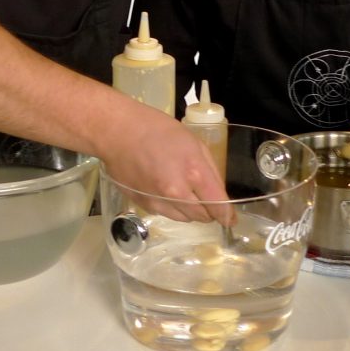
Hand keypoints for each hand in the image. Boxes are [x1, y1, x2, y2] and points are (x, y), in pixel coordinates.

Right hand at [100, 108, 233, 225]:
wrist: (118, 133)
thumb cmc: (159, 130)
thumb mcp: (194, 143)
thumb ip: (210, 171)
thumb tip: (219, 194)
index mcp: (194, 172)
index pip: (218, 206)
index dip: (228, 215)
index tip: (231, 218)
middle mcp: (177, 192)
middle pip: (203, 217)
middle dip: (209, 211)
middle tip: (206, 198)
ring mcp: (158, 202)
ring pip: (185, 219)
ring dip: (191, 211)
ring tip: (185, 191)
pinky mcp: (144, 206)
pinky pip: (167, 215)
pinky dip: (173, 209)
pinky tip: (167, 191)